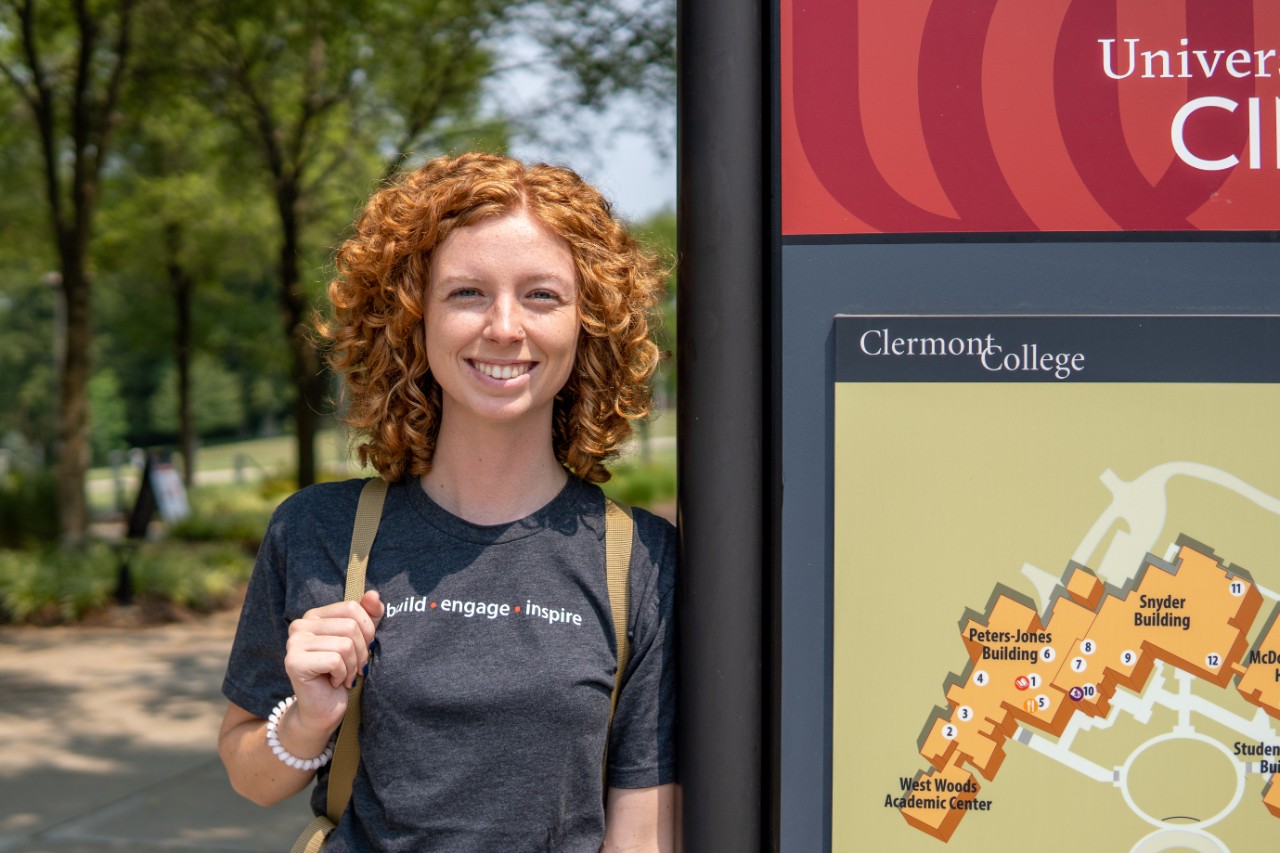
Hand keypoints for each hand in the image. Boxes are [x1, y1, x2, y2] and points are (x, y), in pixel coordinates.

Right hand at [284, 590, 383, 735]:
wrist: (323, 710)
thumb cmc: (343, 673)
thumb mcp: (361, 641)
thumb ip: (368, 616)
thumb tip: (374, 594)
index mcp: (315, 615)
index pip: (352, 607)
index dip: (367, 630)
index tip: (363, 649)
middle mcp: (300, 625)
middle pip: (350, 626)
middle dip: (361, 651)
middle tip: (355, 668)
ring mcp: (294, 643)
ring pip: (344, 644)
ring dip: (352, 666)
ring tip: (344, 676)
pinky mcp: (294, 662)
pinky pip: (335, 660)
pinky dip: (342, 674)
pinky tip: (333, 682)